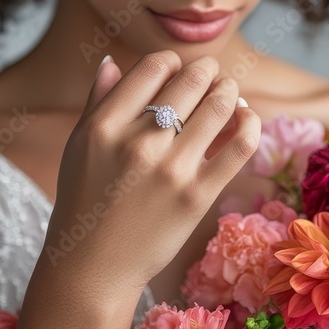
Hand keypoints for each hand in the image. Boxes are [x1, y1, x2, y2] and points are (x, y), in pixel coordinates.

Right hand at [42, 50, 260, 297]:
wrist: (93, 268)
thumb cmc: (84, 205)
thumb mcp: (78, 147)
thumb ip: (97, 101)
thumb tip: (113, 60)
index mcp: (104, 125)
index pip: (154, 66)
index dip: (173, 62)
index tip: (177, 74)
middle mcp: (137, 142)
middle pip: (192, 79)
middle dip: (208, 72)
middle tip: (212, 78)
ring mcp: (170, 169)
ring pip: (221, 104)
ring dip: (230, 91)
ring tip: (229, 95)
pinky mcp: (197, 196)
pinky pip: (240, 145)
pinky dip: (250, 123)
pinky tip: (245, 119)